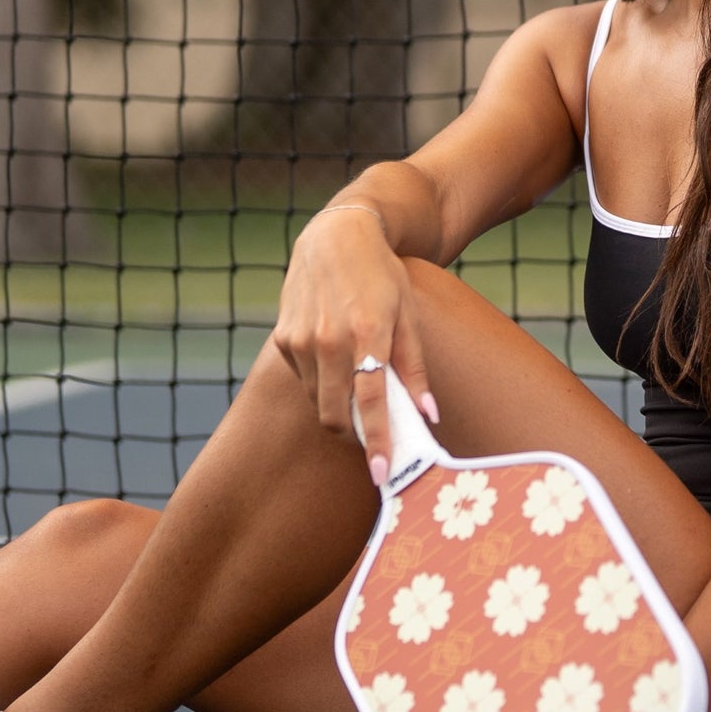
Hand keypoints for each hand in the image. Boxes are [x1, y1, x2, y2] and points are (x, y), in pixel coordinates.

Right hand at [269, 201, 436, 485]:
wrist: (336, 238)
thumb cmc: (382, 278)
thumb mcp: (409, 316)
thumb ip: (416, 369)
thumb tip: (427, 416)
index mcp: (367, 333)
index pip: (370, 402)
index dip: (376, 442)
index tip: (382, 473)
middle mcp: (328, 339)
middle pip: (334, 416)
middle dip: (352, 436)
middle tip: (372, 439)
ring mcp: (300, 340)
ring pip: (317, 403)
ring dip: (337, 410)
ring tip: (357, 392)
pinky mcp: (282, 340)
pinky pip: (303, 382)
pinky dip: (321, 385)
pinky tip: (335, 362)